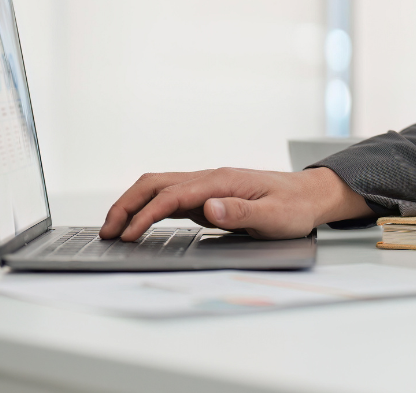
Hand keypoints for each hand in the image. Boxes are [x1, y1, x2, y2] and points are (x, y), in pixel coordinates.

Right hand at [99, 166, 372, 240]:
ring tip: (113, 230)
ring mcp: (208, 185)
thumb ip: (241, 211)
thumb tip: (208, 207)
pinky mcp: (208, 196)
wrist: (309, 196)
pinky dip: (147, 208)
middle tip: (106, 232)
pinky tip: (138, 224)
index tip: (128, 236)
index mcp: (223, 181)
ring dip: (133, 204)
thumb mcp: (274, 216)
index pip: (174, 195)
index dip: (146, 215)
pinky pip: (170, 197)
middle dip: (127, 204)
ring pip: (160, 186)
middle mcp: (211, 178)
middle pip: (157, 182)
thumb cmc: (294, 206)